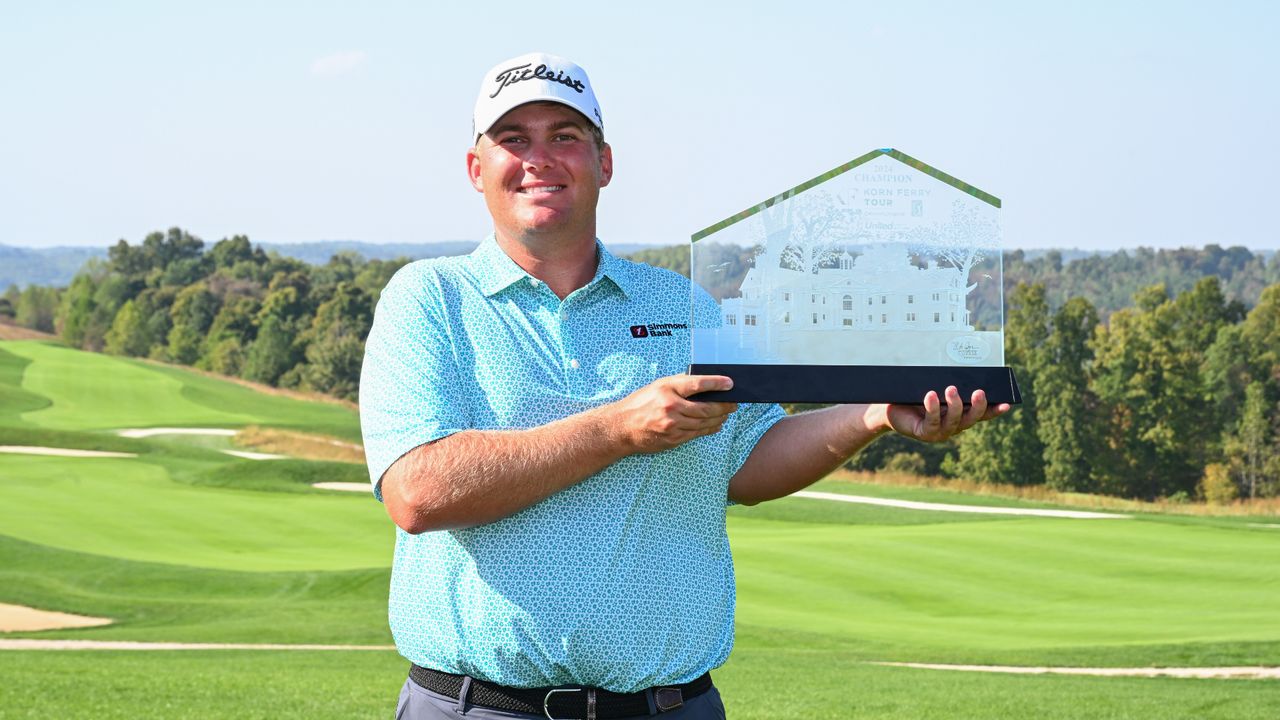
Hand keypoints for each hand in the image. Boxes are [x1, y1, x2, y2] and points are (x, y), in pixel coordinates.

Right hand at [606, 374, 738, 452]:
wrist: (622, 427)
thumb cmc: (640, 403)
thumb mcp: (658, 386)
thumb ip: (680, 384)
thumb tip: (705, 383)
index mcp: (667, 389)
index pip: (697, 384)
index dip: (716, 383)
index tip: (730, 383)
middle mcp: (671, 407)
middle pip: (706, 408)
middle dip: (724, 406)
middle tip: (734, 403)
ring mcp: (673, 425)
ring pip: (704, 423)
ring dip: (719, 418)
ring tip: (727, 413)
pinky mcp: (674, 439)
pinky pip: (697, 434)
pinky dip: (710, 429)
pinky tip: (716, 424)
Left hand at [878, 386, 1009, 442]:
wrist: (890, 407)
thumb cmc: (915, 395)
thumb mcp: (935, 386)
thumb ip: (949, 382)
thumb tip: (964, 366)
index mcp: (960, 414)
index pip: (982, 414)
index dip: (994, 410)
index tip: (1007, 404)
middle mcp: (953, 425)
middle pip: (970, 418)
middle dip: (976, 406)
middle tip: (979, 392)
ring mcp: (940, 431)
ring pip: (953, 421)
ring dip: (954, 405)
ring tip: (951, 389)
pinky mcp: (924, 433)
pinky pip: (932, 421)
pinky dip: (932, 408)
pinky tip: (931, 395)